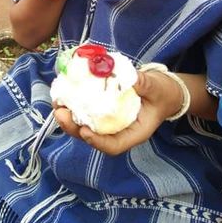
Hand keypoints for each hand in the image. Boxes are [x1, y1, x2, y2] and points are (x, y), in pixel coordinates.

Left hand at [54, 69, 182, 155]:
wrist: (164, 90)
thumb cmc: (163, 92)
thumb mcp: (157, 88)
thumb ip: (143, 84)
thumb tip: (127, 77)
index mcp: (135, 132)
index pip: (114, 145)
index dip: (98, 141)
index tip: (85, 130)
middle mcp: (119, 130)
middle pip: (93, 137)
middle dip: (74, 127)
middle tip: (60, 113)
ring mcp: (109, 121)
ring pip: (85, 125)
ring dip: (70, 116)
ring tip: (57, 103)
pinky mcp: (104, 110)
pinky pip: (87, 111)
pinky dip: (75, 104)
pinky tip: (65, 93)